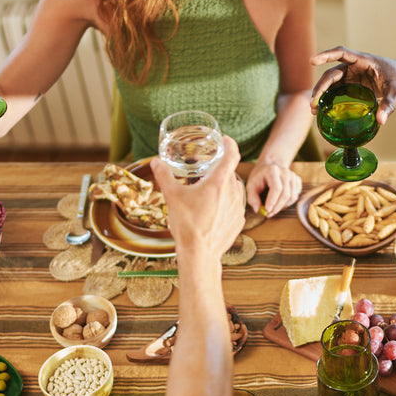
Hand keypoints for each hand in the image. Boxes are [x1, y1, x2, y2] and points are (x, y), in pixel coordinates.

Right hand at [151, 136, 244, 260]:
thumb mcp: (172, 197)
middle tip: (207, 171)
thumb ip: (164, 176)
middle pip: (230, 173)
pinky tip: (214, 210)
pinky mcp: (240, 221)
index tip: (225, 140)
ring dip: (224, 187)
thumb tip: (155, 162)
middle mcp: (233, 193)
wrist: (200, 254)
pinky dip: (227, 204)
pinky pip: (235, 206)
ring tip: (209, 191)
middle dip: (220, 170)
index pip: (232, 155)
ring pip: (234, 189)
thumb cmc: (187, 224)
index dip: (230, 144)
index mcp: (219, 183)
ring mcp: (239, 207)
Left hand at [244, 159, 301, 217]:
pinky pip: (296, 196)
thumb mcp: (251, 186)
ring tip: (273, 208)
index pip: (276, 188)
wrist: (269, 167)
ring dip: (282, 206)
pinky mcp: (297, 180)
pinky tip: (280, 202)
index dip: (273, 201)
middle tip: (269, 214)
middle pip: (286, 194)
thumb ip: (252, 198)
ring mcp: (293, 176)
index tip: (267, 210)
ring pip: (292, 197)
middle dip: (278, 207)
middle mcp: (285, 172)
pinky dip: (288, 203)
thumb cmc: (259, 178)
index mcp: (272, 170)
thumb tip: (258, 210)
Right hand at [311, 46, 395, 125]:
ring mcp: (355, 76)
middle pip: (332, 73)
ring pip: (333, 82)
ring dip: (322, 93)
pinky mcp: (356, 85)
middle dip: (321, 86)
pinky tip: (324, 110)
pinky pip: (339, 90)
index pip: (341, 53)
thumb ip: (389, 106)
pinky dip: (330, 98)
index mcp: (364, 61)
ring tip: (314, 109)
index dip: (326, 55)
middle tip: (313, 104)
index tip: (312, 61)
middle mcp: (356, 67)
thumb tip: (381, 121)